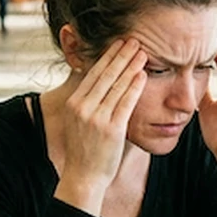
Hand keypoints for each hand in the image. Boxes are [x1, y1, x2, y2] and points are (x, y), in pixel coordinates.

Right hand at [55, 39, 147, 214]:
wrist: (83, 177)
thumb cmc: (85, 151)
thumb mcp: (79, 122)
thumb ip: (87, 103)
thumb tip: (97, 84)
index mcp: (74, 103)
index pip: (92, 73)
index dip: (106, 56)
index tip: (117, 43)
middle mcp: (82, 107)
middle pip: (104, 74)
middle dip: (120, 55)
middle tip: (133, 39)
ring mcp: (96, 117)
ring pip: (116, 85)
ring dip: (130, 66)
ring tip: (141, 52)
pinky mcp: (111, 129)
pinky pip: (125, 102)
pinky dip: (134, 87)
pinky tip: (142, 74)